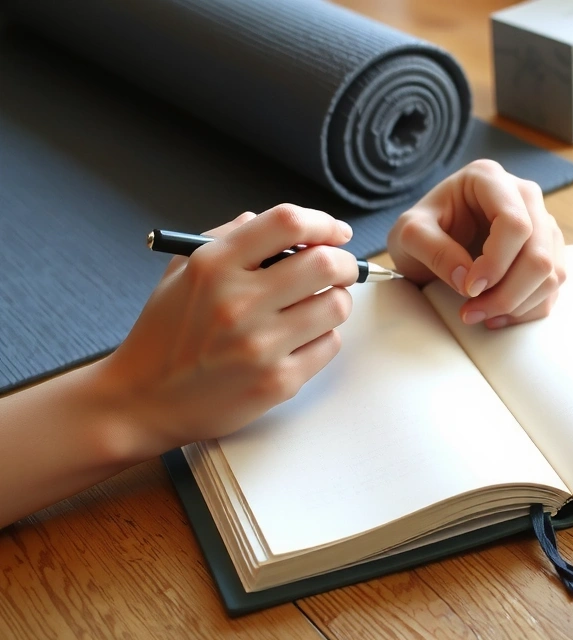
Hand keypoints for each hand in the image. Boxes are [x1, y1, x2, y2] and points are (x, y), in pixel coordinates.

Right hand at [102, 204, 357, 455]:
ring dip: (336, 301)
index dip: (322, 223)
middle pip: (324, 263)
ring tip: (317, 306)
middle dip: (344, 263)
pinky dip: (324, 337)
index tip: (336, 233)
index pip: (287, 223)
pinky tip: (300, 340)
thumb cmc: (166, 334)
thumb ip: (230, 238)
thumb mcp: (183, 272)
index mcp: (213, 265)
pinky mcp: (277, 381)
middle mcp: (237, 302)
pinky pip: (329, 345)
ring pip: (336, 306)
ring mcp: (259, 345)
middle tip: (341, 269)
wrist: (143, 400)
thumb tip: (288, 226)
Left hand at [387, 159, 565, 328]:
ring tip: (478, 313)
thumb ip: (432, 250)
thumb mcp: (409, 234)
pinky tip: (495, 315)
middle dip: (507, 294)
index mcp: (490, 179)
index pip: (515, 224)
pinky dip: (526, 310)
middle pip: (539, 256)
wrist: (430, 240)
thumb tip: (467, 280)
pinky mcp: (548, 252)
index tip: (468, 288)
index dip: (496, 263)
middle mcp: (525, 197)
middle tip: (471, 311)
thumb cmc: (422, 229)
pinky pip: (552, 289)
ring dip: (516, 306)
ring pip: (551, 275)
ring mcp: (542, 225)